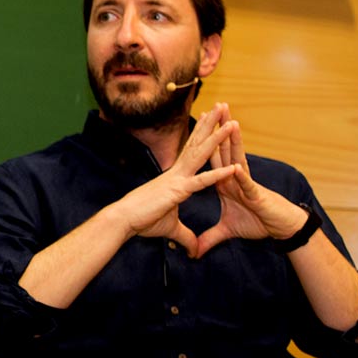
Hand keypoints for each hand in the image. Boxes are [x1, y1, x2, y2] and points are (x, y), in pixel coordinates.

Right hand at [113, 104, 238, 255]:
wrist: (123, 221)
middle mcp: (178, 173)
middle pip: (198, 144)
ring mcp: (178, 179)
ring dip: (217, 138)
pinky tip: (234, 167)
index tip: (213, 120)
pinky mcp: (178, 191)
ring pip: (201, 154)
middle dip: (211, 125)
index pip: (193, 151)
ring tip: (231, 123)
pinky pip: (202, 182)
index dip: (203, 135)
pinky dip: (219, 175)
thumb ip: (186, 237)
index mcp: (176, 177)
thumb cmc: (142, 221)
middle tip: (222, 107)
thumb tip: (194, 251)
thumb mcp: (170, 229)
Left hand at [193, 104, 310, 257]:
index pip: (210, 157)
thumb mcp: (228, 230)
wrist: (280, 229)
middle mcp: (233, 178)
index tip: (193, 125)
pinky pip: (247, 185)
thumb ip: (209, 236)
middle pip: (223, 150)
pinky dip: (241, 177)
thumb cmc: (257, 223)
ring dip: (233, 142)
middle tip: (212, 107)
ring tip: (230, 122)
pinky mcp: (256, 195)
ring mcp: (245, 184)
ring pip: (237, 160)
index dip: (201, 142)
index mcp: (223, 181)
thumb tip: (195, 249)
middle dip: (217, 129)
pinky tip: (237, 167)